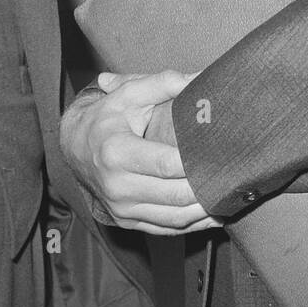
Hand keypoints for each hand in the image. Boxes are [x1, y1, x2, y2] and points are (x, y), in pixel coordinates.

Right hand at [60, 69, 218, 235]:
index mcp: (116, 152)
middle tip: (233, 173)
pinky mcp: (127, 221)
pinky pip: (168, 229)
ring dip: (206, 209)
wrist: (74, 147)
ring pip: (176, 218)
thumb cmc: (106, 117)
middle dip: (207, 186)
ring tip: (228, 193)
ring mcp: (121, 209)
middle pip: (176, 195)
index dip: (196, 162)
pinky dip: (195, 224)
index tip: (221, 153)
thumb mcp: (130, 93)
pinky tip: (214, 212)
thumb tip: (200, 77)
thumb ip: (164, 82)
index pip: (166, 165)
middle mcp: (117, 186)